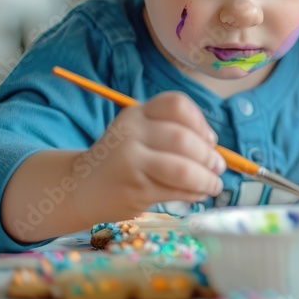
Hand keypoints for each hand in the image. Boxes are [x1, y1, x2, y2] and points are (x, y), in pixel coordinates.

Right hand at [70, 92, 225, 222]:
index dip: (200, 121)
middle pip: (183, 139)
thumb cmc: (122, 159)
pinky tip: (198, 194)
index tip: (210, 139)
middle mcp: (131, 133)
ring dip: (206, 178)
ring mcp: (131, 162)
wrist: (80, 187)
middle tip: (218, 167)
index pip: (176, 104)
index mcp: (137, 114)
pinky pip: (175, 190)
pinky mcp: (135, 189)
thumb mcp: (139, 135)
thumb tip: (214, 150)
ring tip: (214, 185)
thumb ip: (172, 133)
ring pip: (182, 169)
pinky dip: (194, 192)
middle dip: (208, 155)